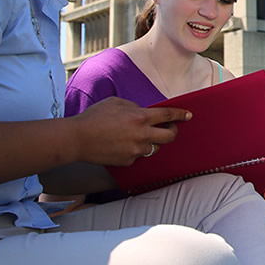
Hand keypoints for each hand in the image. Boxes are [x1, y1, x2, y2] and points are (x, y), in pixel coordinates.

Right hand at [68, 97, 190, 167]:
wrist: (77, 139)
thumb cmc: (94, 117)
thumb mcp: (116, 103)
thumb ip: (134, 107)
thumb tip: (144, 112)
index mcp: (140, 117)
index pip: (168, 116)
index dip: (180, 115)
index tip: (188, 115)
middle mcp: (142, 135)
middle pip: (169, 137)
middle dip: (173, 132)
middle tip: (169, 129)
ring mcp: (136, 150)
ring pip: (154, 148)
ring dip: (151, 142)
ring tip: (138, 136)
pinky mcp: (128, 161)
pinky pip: (139, 156)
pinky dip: (135, 150)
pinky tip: (122, 145)